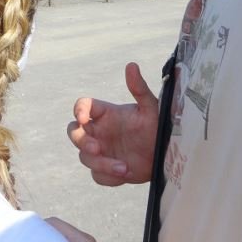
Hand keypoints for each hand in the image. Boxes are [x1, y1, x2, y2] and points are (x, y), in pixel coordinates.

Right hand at [66, 63, 157, 185]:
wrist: (167, 156)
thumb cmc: (157, 127)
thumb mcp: (151, 108)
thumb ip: (139, 88)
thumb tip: (131, 65)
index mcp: (106, 114)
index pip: (82, 106)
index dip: (78, 110)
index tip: (83, 117)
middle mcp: (99, 131)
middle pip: (74, 132)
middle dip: (81, 141)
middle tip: (97, 148)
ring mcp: (101, 151)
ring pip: (84, 157)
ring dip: (100, 163)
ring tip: (123, 168)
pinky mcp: (107, 170)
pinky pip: (97, 175)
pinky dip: (107, 175)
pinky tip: (124, 174)